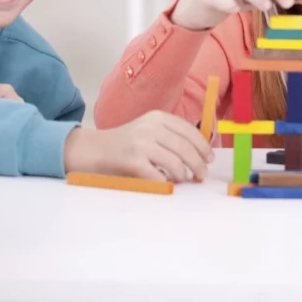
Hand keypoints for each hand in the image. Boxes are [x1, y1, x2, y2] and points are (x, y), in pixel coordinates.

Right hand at [63, 110, 213, 181]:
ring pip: (175, 163)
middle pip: (185, 147)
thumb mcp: (148, 130)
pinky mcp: (132, 161)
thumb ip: (170, 136)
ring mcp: (141, 144)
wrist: (92, 150)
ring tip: (184, 179)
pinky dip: (166, 183)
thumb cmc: (125, 144)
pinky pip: (159, 176)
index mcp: (157, 117)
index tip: (209, 158)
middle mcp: (150, 127)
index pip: (189, 131)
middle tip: (202, 174)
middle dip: (198, 163)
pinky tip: (166, 184)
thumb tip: (201, 153)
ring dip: (184, 175)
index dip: (203, 146)